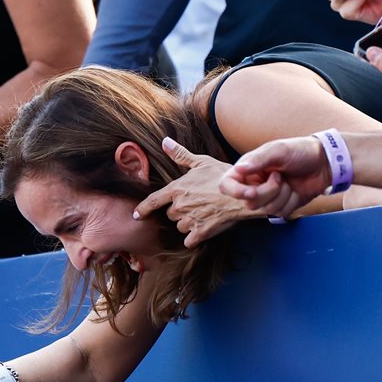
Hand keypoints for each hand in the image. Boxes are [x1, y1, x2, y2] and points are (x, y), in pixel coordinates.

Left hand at [134, 137, 266, 246]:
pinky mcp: (202, 232)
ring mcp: (190, 219)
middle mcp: (181, 205)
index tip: (137, 215)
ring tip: (203, 213)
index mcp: (177, 189)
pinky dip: (194, 237)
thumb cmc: (224, 176)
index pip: (153, 200)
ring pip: (180, 226)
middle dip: (179, 211)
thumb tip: (164, 142)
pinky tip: (203, 230)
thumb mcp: (202, 162)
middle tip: (196, 203)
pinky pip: (189, 240)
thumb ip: (180, 154)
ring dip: (188, 223)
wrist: (244, 193)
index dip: (143, 208)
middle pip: (170, 214)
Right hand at [219, 135, 330, 217]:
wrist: (323, 163)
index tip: (250, 192)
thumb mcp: (278, 150)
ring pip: (265, 210)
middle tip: (279, 177)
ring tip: (288, 181)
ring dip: (282, 196)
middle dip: (268, 192)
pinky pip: (280, 213)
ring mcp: (267, 197)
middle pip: (249, 203)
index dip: (235, 192)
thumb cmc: (299, 151)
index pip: (226, 185)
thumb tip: (239, 169)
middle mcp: (253, 184)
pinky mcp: (281, 206)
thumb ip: (257, 160)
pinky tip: (295, 190)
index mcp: (247, 169)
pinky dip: (291, 202)